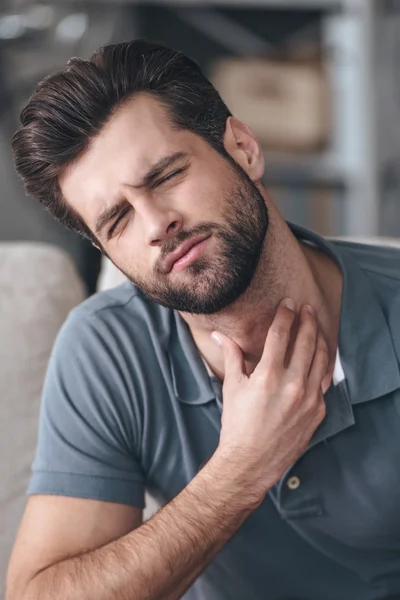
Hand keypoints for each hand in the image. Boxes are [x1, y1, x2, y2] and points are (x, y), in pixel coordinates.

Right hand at [212, 299, 327, 507]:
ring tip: (316, 327)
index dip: (285, 315)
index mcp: (268, 375)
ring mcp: (309, 398)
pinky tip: (320, 357)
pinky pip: (325, 381)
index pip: (280, 334)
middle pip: (306, 341)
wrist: (251, 461)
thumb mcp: (232, 387)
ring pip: (321, 359)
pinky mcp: (318, 411)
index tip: (288, 303)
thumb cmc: (237, 424)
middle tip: (306, 309)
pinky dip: (323, 365)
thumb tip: (219, 335)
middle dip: (307, 320)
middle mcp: (292, 384)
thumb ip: (231, 356)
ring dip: (319, 339)